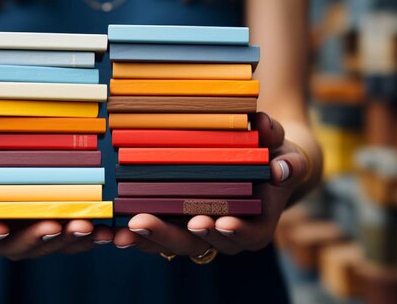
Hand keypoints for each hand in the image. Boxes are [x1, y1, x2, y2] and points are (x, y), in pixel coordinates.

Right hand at [0, 110, 112, 259]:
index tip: (1, 230)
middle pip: (13, 247)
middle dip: (36, 240)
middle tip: (58, 228)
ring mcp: (15, 232)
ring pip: (42, 246)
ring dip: (67, 241)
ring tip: (90, 229)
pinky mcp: (35, 224)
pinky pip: (60, 236)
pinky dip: (83, 235)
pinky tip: (106, 230)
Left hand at [113, 112, 308, 256]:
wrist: (263, 167)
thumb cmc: (276, 159)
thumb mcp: (286, 153)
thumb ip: (286, 158)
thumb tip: (281, 167)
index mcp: (256, 225)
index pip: (245, 235)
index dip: (231, 232)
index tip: (216, 222)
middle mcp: (224, 235)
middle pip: (198, 243)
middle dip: (169, 235)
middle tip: (143, 224)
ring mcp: (198, 232)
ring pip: (171, 243)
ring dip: (145, 240)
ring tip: (119, 232)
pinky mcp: (177, 224)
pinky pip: (156, 235)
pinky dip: (135, 234)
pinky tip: (110, 229)